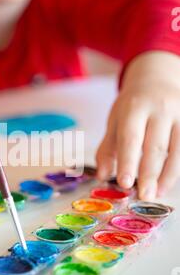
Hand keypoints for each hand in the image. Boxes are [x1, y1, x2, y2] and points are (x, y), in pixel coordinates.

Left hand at [96, 51, 179, 199]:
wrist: (157, 79)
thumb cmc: (133, 105)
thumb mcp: (115, 121)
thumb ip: (107, 149)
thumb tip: (102, 175)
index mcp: (134, 108)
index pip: (131, 138)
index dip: (128, 162)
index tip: (125, 184)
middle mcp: (160, 109)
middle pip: (155, 147)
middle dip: (149, 174)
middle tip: (143, 196)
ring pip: (178, 150)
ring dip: (168, 175)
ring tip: (157, 193)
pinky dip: (179, 167)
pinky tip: (170, 181)